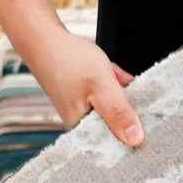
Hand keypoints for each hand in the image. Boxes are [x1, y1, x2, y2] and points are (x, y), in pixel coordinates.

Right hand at [27, 26, 142, 148]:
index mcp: (83, 130)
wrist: (44, 39)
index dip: (133, 130)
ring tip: (109, 75)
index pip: (117, 143)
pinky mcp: (85, 98)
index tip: (138, 115)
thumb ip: (119, 113)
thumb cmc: (68, 60)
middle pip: (119, 123)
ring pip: (116, 106)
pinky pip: (108, 95)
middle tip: (117, 86)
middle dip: (126, 103)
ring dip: (120, 90)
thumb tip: (136, 140)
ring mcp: (83, 110)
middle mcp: (82, 125)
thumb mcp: (102, 86)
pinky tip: (108, 73)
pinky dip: (112, 83)